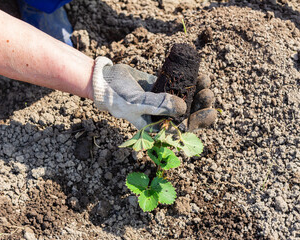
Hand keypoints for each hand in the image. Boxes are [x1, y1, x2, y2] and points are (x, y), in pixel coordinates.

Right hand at [91, 57, 215, 129]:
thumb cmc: (117, 98)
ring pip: (186, 98)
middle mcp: (162, 115)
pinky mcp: (162, 86)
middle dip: (201, 105)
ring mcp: (163, 100)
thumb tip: (183, 108)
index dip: (199, 122)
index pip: (183, 129)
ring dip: (198, 92)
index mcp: (158, 126)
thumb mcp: (136, 104)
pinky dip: (188, 80)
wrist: (105, 80)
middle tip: (208, 93)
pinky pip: (178, 85)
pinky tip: (198, 74)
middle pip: (188, 113)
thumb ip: (158, 105)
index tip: (211, 111)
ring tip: (205, 80)